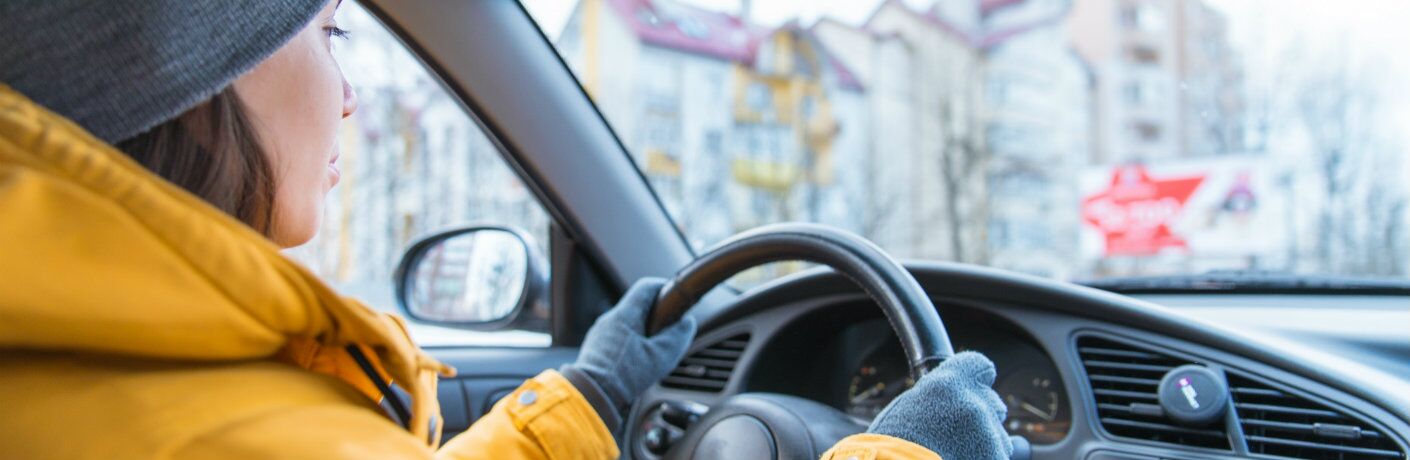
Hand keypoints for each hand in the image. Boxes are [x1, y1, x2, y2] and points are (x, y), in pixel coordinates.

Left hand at [569, 278, 697, 412]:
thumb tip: (687, 323)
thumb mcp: (661, 356)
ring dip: (642, 332)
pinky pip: (616, 339)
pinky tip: (636, 362)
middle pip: (637, 307)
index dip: (663, 288)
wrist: (594, 395)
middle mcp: (609, 320)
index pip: (646, 287)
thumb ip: (678, 336)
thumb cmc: (625, 376)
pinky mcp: (595, 349)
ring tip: (654, 350)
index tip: (675, 297)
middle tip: (669, 329)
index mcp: (625, 315)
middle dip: (655, 316)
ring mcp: (600, 334)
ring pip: (626, 324)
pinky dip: (630, 344)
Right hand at [868, 351, 1012, 459]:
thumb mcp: (906, 411)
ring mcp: (988, 434)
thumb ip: (936, 400)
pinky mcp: (997, 458)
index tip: (971, 391)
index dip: (976, 380)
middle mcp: (972, 404)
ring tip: (954, 456)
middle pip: (993, 404)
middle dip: (981, 418)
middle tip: (957, 436)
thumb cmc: (891, 450)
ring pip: (998, 437)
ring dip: (983, 445)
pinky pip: (998, 457)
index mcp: (947, 385)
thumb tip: (947, 402)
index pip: (979, 366)